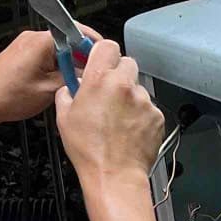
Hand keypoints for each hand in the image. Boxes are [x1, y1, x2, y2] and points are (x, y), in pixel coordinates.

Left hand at [0, 26, 85, 125]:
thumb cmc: (7, 96)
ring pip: (58, 49)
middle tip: (92, 74)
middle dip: (82, 56)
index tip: (104, 56)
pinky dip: (56, 66)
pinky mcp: (22, 53)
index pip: (76, 32)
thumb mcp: (49, 90)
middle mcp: (32, 38)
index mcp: (41, 42)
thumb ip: (74, 77)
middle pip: (68, 40)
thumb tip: (90, 73)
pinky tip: (58, 82)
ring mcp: (26, 44)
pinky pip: (46, 55)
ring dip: (69, 63)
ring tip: (73, 82)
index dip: (94, 44)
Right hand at [54, 37, 163, 190]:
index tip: (100, 59)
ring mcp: (143, 101)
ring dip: (130, 97)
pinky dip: (141, 114)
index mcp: (99, 80)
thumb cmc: (90, 151)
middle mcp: (124, 86)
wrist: (114, 174)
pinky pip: (148, 107)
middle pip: (127, 63)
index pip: (107, 46)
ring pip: (138, 88)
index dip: (103, 52)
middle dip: (118, 74)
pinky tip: (129, 129)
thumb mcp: (64, 117)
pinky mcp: (157, 116)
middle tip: (109, 92)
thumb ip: (67, 93)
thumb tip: (71, 87)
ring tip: (118, 119)